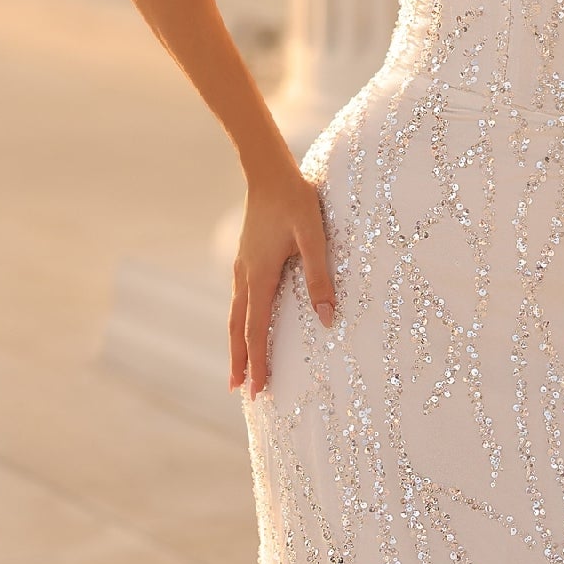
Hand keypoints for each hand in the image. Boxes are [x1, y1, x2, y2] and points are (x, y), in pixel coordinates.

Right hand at [228, 168, 335, 399]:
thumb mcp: (314, 237)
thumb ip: (320, 277)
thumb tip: (329, 319)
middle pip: (238, 328)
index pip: (257, 330)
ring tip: (237, 367)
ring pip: (235, 313)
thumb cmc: (295, 202)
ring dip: (236, 343)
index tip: (257, 389)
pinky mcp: (246, 257)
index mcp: (261, 276)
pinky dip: (239, 320)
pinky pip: (239, 298)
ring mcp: (242, 266)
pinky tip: (244, 323)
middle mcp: (246, 275)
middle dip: (240, 360)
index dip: (258, 361)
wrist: (269, 172)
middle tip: (239, 391)